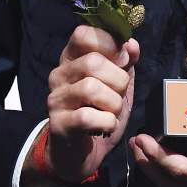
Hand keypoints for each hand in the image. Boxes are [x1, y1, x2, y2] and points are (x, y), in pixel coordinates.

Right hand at [21, 26, 138, 186]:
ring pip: (91, 88)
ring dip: (114, 103)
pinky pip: (88, 116)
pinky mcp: (58, 124)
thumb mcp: (117, 82)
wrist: (81, 152)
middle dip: (118, 79)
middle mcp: (59, 74)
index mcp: (72, 58)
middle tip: (120, 94)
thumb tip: (131, 44)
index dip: (109, 43)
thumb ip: (125, 60)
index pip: (83, 34)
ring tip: (113, 111)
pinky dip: (107, 122)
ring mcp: (56, 99)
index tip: (123, 60)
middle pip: (93, 62)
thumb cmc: (100, 111)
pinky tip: (106, 126)